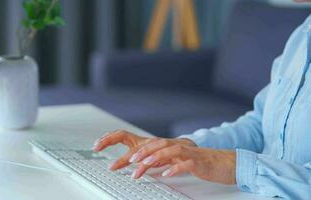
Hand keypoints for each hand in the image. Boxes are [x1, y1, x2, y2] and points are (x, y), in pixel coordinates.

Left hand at [92, 130, 235, 184]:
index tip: (112, 148)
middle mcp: (176, 145)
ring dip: (154, 159)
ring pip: (168, 151)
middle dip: (139, 153)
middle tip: (125, 162)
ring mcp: (187, 152)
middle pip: (155, 144)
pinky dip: (175, 168)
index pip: (146, 142)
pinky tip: (167, 174)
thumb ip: (161, 160)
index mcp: (169, 145)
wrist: (224, 163)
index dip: (132, 144)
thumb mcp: (176, 160)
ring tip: (142, 166)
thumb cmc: (199, 162)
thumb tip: (145, 166)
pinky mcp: (198, 161)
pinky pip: (185, 163)